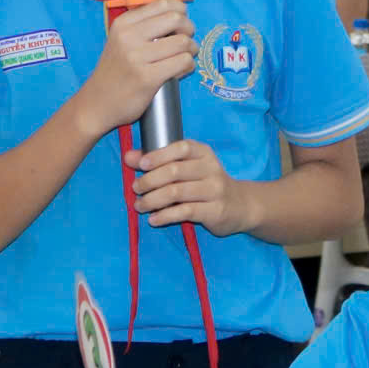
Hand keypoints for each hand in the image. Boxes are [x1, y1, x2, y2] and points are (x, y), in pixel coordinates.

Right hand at [82, 0, 195, 127]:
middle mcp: (129, 36)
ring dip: (191, 50)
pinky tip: (181, 70)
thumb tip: (179, 13)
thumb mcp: (120, 40)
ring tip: (185, 57)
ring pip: (183, 42)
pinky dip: (188, 66)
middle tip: (186, 41)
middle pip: (176, 19)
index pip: (163, 4)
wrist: (97, 103)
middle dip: (189, 29)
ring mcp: (137, 57)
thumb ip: (144, 26)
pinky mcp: (148, 78)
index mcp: (123, 23)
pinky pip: (183, 62)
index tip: (181, 23)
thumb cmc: (115, 71)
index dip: (180, 11)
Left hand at [128, 139, 253, 233]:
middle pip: (175, 171)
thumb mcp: (188, 167)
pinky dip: (165, 216)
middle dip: (150, 180)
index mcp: (203, 153)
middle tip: (135, 188)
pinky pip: (185, 212)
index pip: (181, 148)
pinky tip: (153, 219)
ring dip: (152, 200)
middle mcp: (211, 168)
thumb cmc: (206, 183)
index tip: (141, 165)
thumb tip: (128, 157)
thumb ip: (159, 160)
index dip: (159, 155)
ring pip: (177, 192)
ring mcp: (215, 190)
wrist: (240, 205)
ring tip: (139, 205)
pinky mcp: (215, 211)